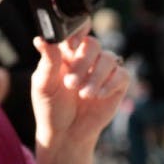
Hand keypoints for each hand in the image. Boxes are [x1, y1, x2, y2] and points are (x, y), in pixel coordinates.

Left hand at [30, 31, 129, 151]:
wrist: (65, 134)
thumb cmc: (51, 108)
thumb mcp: (44, 84)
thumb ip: (47, 61)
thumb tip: (41, 38)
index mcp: (67, 53)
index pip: (77, 30)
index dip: (79, 29)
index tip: (73, 44)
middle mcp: (87, 58)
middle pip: (93, 44)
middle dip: (83, 63)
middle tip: (71, 83)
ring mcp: (103, 70)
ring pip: (109, 58)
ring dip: (95, 77)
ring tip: (83, 94)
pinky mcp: (117, 85)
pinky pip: (122, 75)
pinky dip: (110, 84)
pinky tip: (97, 96)